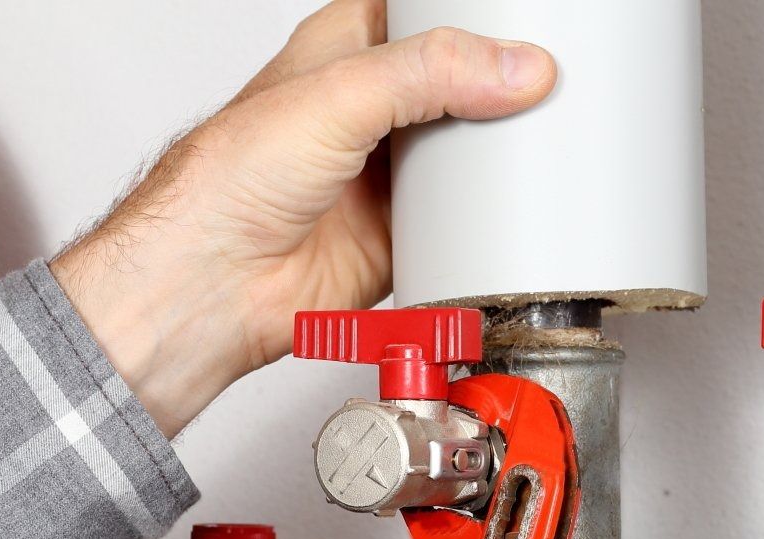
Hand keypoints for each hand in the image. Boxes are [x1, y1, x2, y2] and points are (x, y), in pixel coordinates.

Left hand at [51, 0, 556, 435]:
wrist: (214, 285)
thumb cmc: (226, 185)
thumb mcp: (337, 98)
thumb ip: (428, 74)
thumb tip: (514, 68)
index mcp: (347, 49)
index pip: (427, 13)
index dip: (475, 16)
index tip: (527, 26)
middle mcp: (370, 108)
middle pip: (460, 81)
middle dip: (501, 85)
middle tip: (549, 86)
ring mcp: (388, 172)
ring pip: (468, 148)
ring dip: (501, 151)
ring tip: (550, 139)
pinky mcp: (402, 233)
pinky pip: (464, 218)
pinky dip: (490, 214)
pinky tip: (517, 203)